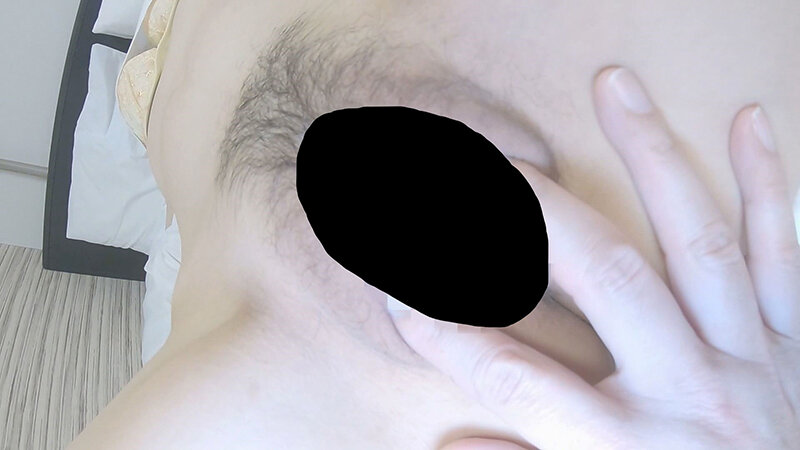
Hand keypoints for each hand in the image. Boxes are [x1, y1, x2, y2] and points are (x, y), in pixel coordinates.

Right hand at [389, 67, 799, 449]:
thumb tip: (449, 446)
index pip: (515, 377)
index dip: (448, 335)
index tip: (401, 294)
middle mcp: (691, 394)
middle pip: (607, 277)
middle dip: (539, 210)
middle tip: (493, 162)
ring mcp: (751, 361)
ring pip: (697, 240)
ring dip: (652, 154)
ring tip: (614, 88)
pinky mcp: (796, 346)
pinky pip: (783, 255)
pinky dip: (769, 186)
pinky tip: (747, 123)